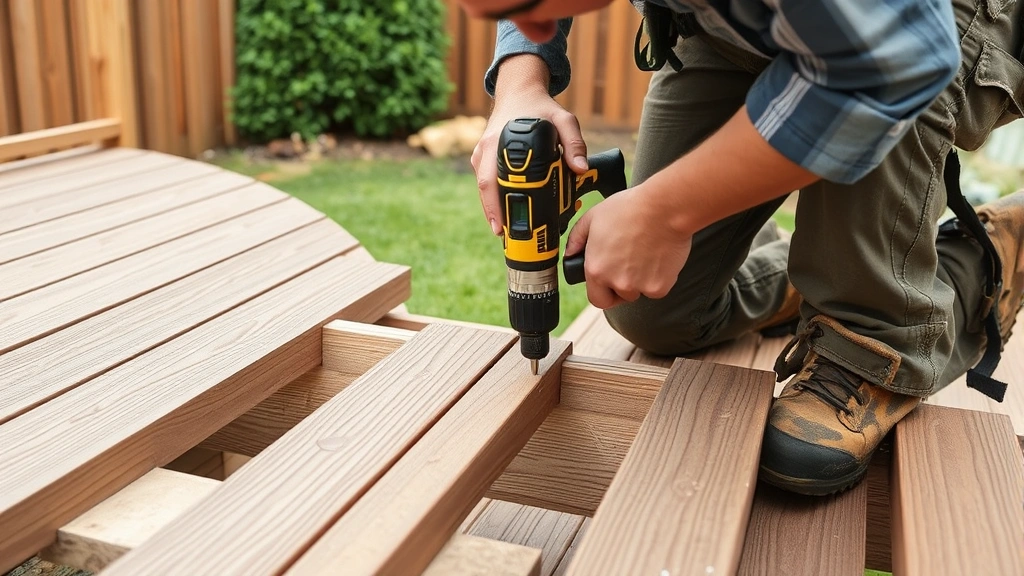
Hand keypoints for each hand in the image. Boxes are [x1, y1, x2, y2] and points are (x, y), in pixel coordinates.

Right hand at [470, 55, 588, 235]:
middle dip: (492, 214)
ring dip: (493, 208)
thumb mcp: (563, 119)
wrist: (519, 92)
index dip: (493, 205)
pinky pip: (486, 181)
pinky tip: (505, 210)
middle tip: (503, 234)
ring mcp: (482, 153)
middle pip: (484, 189)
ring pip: (484, 187)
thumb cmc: (541, 107)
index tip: (501, 225)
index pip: (491, 180)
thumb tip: (580, 170)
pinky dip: (494, 196)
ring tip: (506, 228)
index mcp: (499, 141)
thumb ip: (574, 143)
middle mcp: (486, 149)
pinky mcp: (484, 157)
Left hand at [564, 186, 692, 308]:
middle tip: (630, 264)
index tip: (608, 282)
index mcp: (596, 269)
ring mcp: (639, 286)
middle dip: (623, 285)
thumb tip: (570, 252)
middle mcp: (617, 282)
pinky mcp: (660, 286)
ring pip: (639, 292)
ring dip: (640, 280)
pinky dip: (658, 277)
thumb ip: (577, 237)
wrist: (664, 208)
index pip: (596, 298)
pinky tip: (658, 256)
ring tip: (645, 254)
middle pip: (619, 296)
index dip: (602, 291)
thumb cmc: (631, 209)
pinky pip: (657, 288)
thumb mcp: (594, 217)